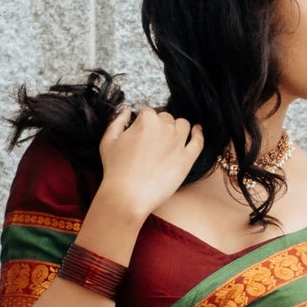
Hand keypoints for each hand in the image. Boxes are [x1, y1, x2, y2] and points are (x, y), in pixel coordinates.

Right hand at [98, 105, 204, 220]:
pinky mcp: (187, 159)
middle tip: (153, 141)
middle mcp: (165, 127)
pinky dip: (198, 134)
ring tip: (172, 137)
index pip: (148, 112)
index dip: (144, 122)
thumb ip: (118, 121)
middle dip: (160, 125)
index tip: (142, 132)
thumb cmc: (116, 170)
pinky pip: (198, 141)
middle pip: (166, 118)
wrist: (128, 195)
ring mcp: (178, 143)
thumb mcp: (108, 140)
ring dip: (177, 128)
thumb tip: (127, 111)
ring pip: (183, 125)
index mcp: (146, 120)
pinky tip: (197, 131)